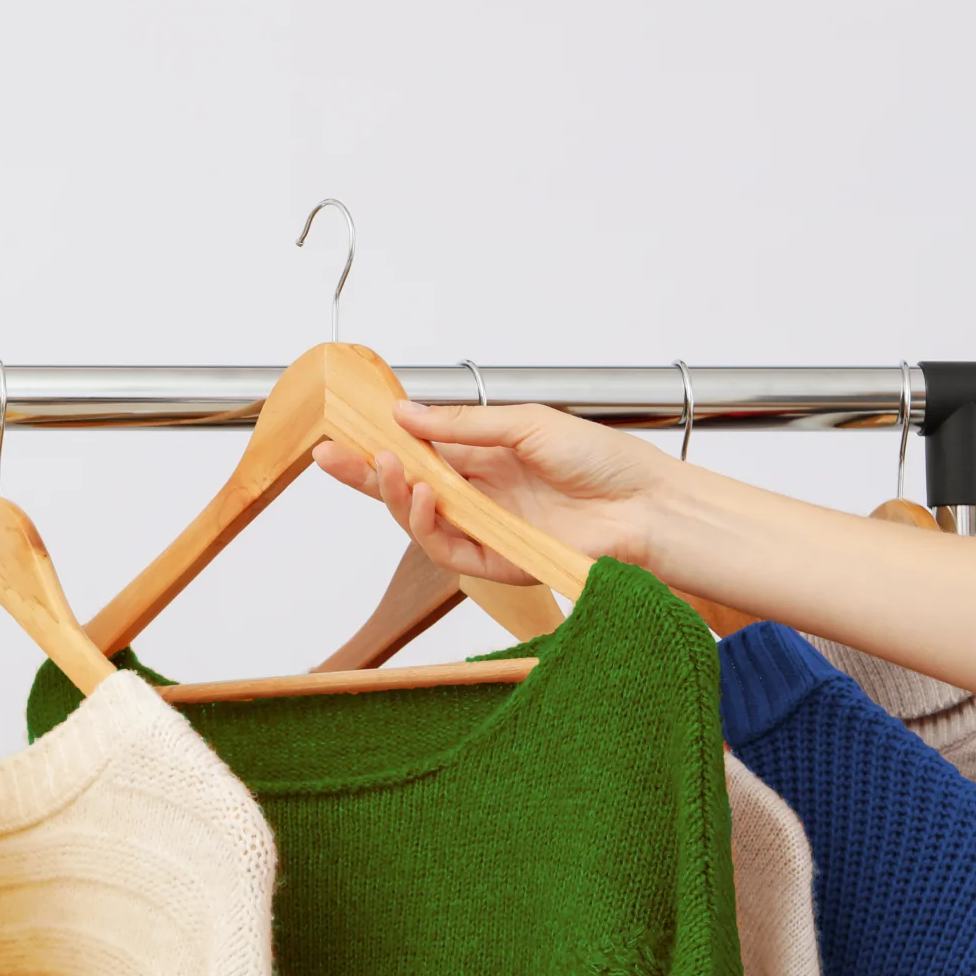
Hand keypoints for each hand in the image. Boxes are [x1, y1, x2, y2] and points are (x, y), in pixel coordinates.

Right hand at [313, 401, 671, 583]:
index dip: (379, 443)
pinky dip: (426, 526)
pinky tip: (422, 499)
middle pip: (406, 488)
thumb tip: (405, 414)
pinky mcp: (498, 561)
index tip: (342, 428)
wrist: (647, 505)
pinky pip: (448, 551)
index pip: (419, 451)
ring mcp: (486, 528)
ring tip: (384, 468)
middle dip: (364, 474)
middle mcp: (479, 494)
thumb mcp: (525, 424)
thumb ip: (463, 425)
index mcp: (484, 456)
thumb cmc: (603, 460)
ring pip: (418, 521)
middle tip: (328, 457)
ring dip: (393, 496)